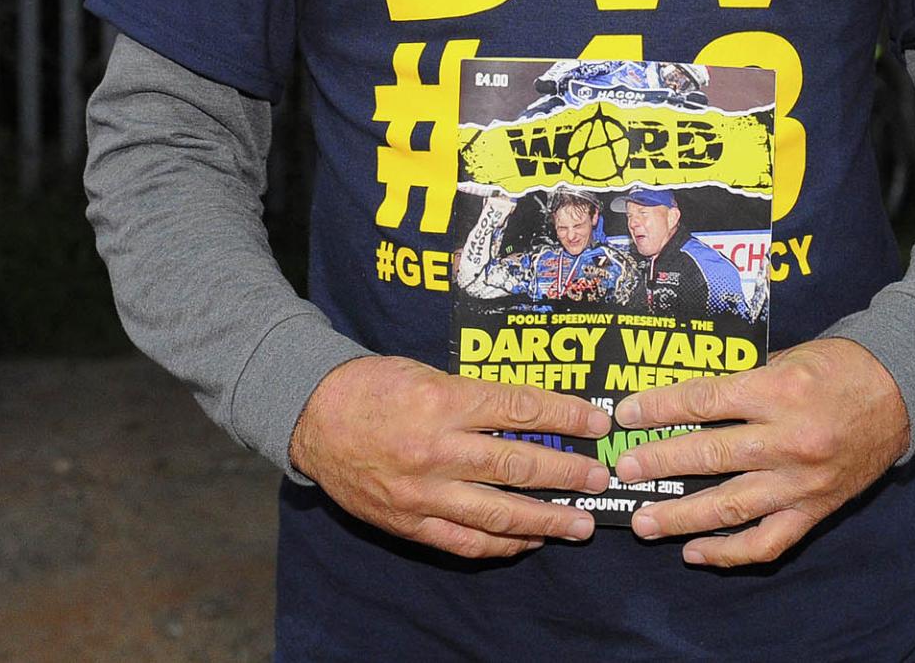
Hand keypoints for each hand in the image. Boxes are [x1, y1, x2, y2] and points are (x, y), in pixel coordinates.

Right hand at [289, 356, 611, 559]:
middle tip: (599, 478)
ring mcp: (423, 492)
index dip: (565, 417)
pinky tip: (528, 540)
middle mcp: (438, 449)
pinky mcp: (410, 522)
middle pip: (517, 465)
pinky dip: (501, 543)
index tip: (597, 423)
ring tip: (580, 524)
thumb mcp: (429, 373)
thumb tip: (531, 416)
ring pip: (498, 512)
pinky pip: (465, 540)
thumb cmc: (375, 385)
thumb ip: (475, 397)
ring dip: (546, 520)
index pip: (520, 409)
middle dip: (567, 474)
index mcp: (444, 400)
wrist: (315, 417)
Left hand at [612, 337, 909, 566]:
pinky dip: (729, 553)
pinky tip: (695, 552)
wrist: (899, 392)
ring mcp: (801, 481)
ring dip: (682, 518)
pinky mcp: (815, 510)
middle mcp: (787, 439)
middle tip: (623, 470)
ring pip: (731, 506)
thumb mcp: (786, 357)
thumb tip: (686, 399)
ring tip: (644, 522)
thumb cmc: (837, 367)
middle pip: (710, 454)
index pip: (704, 401)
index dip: (660, 408)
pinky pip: (767, 541)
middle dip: (660, 463)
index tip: (626, 414)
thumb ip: (741, 380)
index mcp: (777, 390)